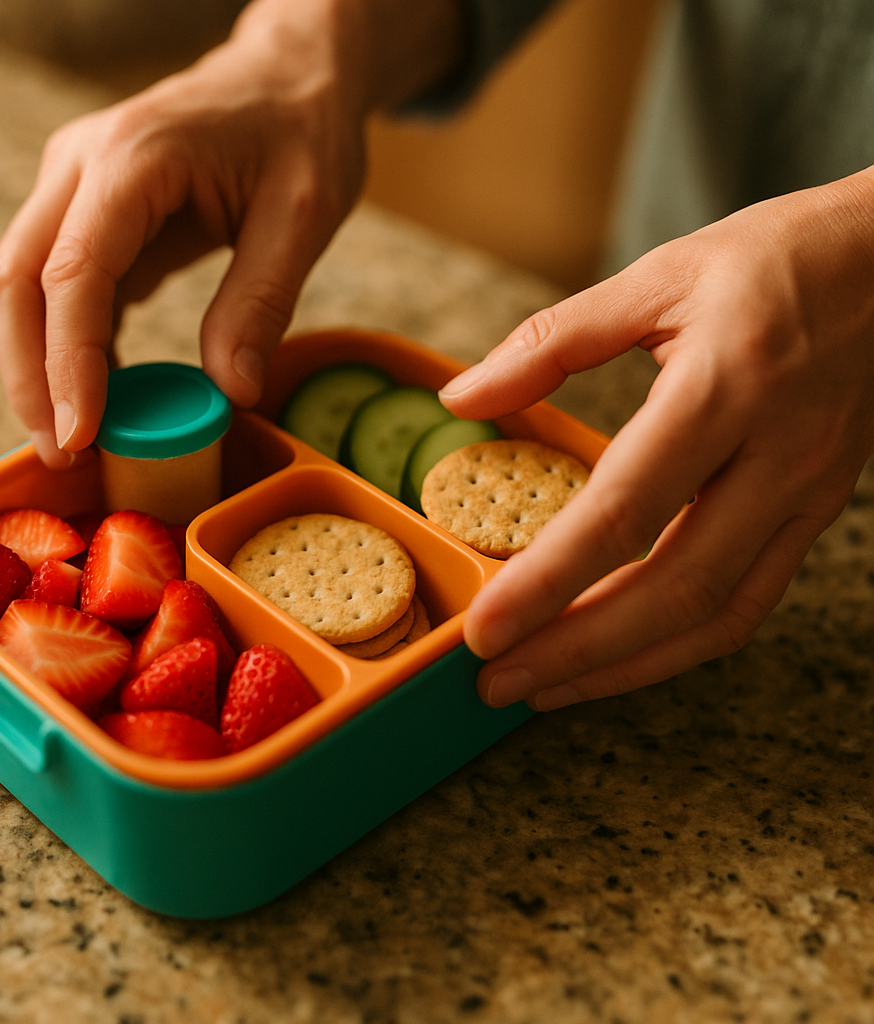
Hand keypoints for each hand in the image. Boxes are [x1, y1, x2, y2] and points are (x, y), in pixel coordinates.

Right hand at [0, 0, 462, 467]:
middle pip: (16, 282)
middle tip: (63, 453)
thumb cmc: (299, 134)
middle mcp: (82, 166)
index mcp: (134, 159)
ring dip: (35, 367)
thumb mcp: (303, 215)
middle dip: (29, 376)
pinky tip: (97, 395)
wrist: (287, 81)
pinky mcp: (88, 214)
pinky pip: (56, 289)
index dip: (67, 362)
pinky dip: (66, 347)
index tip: (79, 433)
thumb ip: (261, 300)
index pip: (74, 272)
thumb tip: (230, 392)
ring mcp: (74, 187)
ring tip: (73, 439)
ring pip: (19, 287)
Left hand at [439, 169, 873, 710]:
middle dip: (579, 650)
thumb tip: (462, 396)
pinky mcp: (815, 512)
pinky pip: (747, 601)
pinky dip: (677, 643)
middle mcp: (776, 456)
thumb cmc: (773, 261)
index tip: (485, 629)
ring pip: (717, 615)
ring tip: (546, 688)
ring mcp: (806, 494)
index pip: (623, 511)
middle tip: (498, 681)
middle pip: (673, 588)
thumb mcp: (657, 277)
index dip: (549, 581)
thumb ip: (551, 341)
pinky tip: (620, 655)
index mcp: (724, 388)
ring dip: (626, 666)